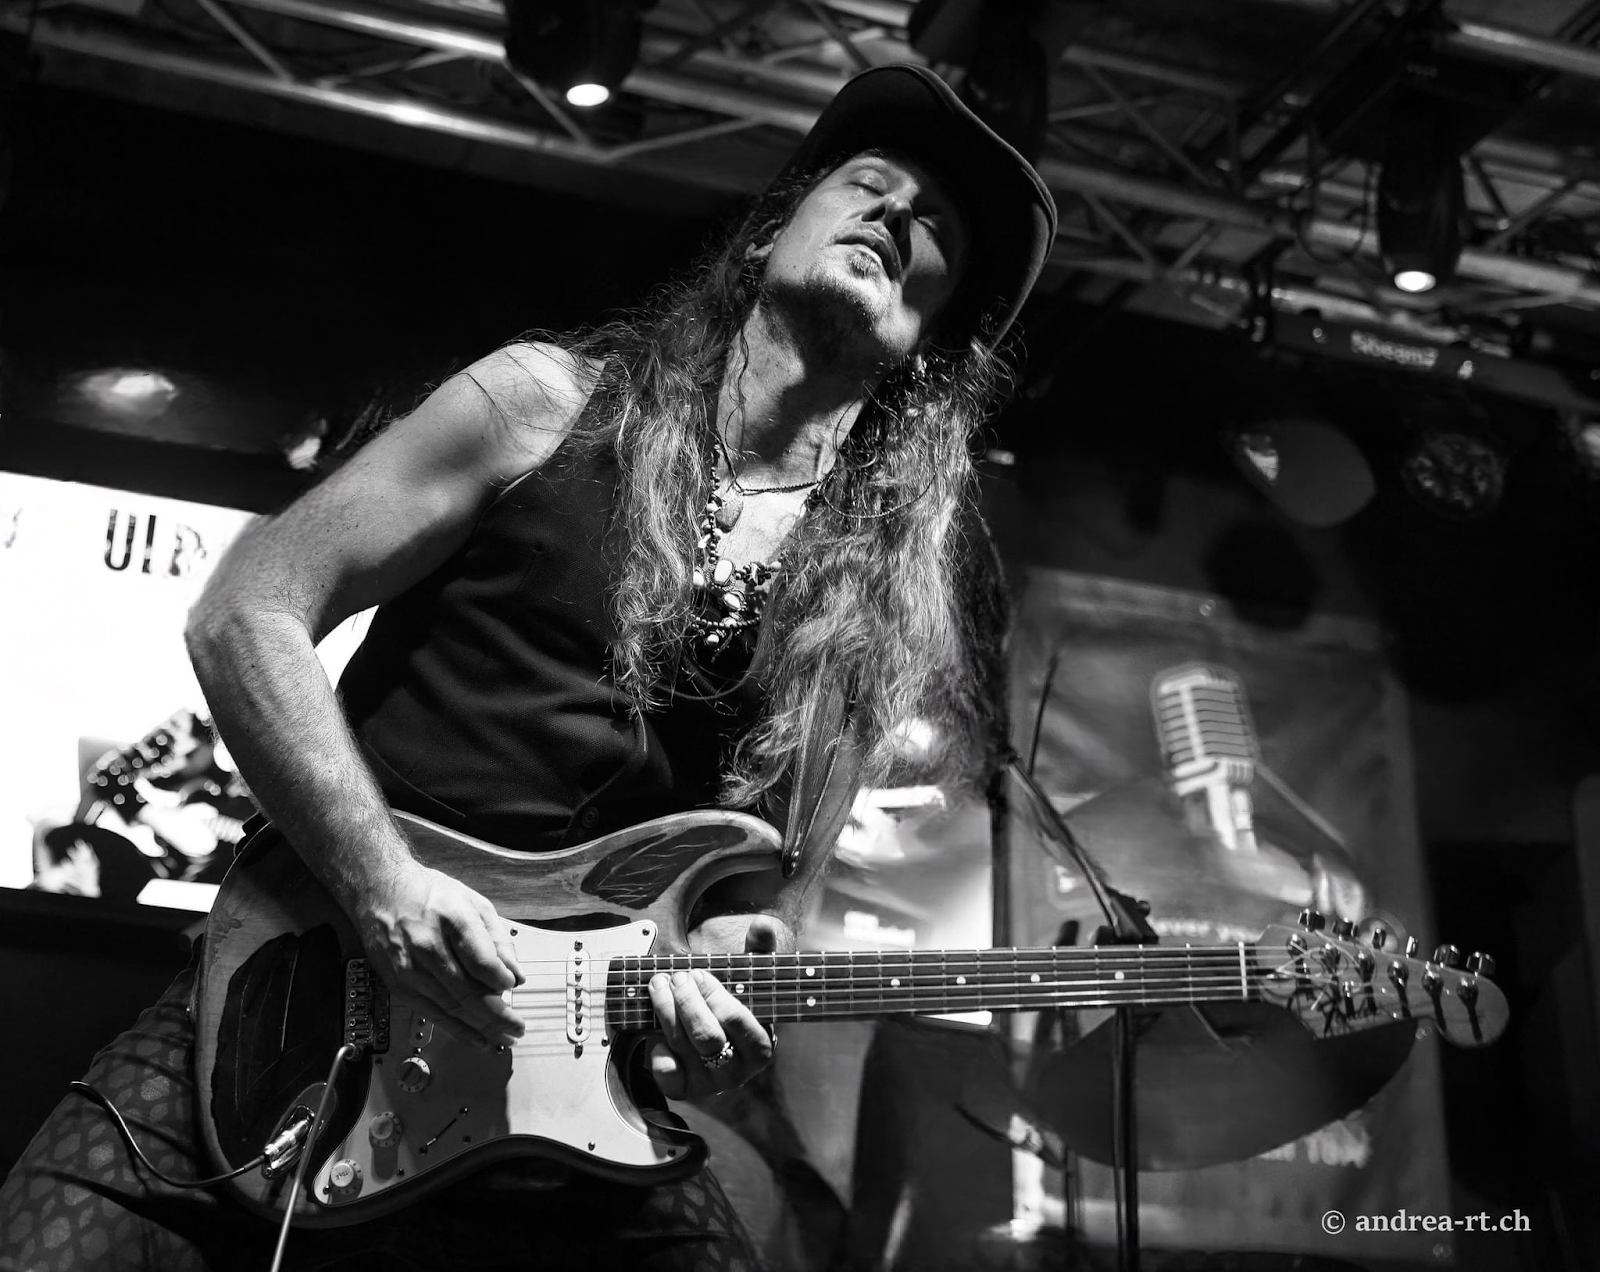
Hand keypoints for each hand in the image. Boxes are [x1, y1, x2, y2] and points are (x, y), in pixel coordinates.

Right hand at [357, 860, 524, 1048]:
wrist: (380, 891)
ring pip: (451, 1007)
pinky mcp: (399, 984)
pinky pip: (432, 1014)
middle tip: (517, 1028)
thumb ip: (497, 938)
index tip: (513, 986)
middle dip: (498, 1015)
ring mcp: (410, 968)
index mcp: (452, 919)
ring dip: (481, 1028)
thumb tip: (515, 974)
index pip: (482, 962)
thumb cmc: (429, 894)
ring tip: (503, 1038)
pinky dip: (457, 1030)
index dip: (502, 980)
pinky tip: (476, 1039)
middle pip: (468, 991)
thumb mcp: (473, 903)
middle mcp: (428, 946)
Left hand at [646, 915, 791, 1099]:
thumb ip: (760, 949)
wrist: (722, 1039)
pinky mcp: (684, 1090)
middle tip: (676, 977)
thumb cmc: (738, 1002)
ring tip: (659, 985)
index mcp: (761, 1048)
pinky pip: (666, 1076)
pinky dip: (657, 1051)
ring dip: (665, 1010)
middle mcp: (738, 1073)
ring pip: (682, 1046)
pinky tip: (656, 1029)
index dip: (713, 994)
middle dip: (686, 1001)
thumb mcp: (752, 977)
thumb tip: (762, 924)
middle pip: (706, 1036)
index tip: (700, 974)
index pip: (735, 1020)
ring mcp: (710, 1084)